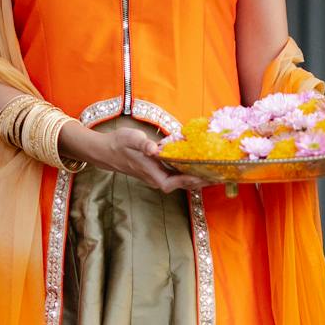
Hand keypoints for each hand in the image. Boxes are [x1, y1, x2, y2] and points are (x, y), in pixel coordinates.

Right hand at [91, 125, 205, 192]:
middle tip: (218, 175)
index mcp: (151, 173)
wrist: (106, 150)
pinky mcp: (157, 172)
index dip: (189, 181)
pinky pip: (176, 176)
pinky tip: (198, 166)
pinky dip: (188, 173)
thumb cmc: (119, 144)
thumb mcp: (131, 139)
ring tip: (214, 173)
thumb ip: (143, 144)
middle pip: (181, 185)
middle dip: (199, 181)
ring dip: (196, 178)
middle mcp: (155, 178)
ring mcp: (156, 176)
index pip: (174, 182)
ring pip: (180, 182)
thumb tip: (154, 148)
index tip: (204, 176)